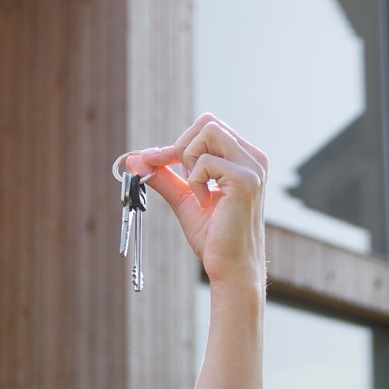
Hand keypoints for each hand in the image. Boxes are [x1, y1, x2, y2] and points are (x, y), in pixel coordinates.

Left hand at [124, 114, 266, 288]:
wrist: (230, 266)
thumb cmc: (213, 236)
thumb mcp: (184, 198)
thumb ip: (164, 176)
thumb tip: (135, 159)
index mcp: (244, 158)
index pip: (208, 128)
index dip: (178, 142)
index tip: (154, 161)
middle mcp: (253, 158)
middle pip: (207, 122)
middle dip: (181, 146)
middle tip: (177, 177)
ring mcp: (253, 167)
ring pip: (208, 131)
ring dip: (189, 159)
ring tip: (195, 189)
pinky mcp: (246, 180)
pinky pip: (204, 161)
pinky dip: (195, 181)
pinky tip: (204, 202)